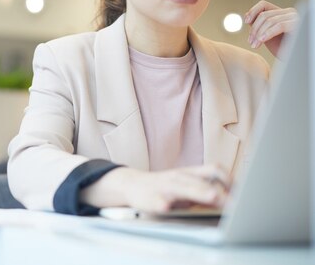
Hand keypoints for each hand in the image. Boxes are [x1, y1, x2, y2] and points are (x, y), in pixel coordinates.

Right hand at [91, 164, 229, 213]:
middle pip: (201, 181)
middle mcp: (179, 177)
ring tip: (213, 197)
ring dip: (198, 192)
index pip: (214, 170)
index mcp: (190, 174)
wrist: (132, 185)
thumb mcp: (187, 186)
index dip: (229, 180)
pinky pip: (158, 201)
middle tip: (234, 202)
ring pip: (182, 187)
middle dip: (218, 192)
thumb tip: (233, 201)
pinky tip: (167, 207)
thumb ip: (207, 191)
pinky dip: (163, 204)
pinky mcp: (150, 198)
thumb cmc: (165, 188)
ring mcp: (164, 187)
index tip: (244, 192)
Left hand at [244, 1, 297, 57]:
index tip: (246, 22)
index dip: (252, 11)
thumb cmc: (283, 48)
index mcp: (281, 13)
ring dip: (259, 34)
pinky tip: (262, 40)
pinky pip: (279, 25)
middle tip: (251, 42)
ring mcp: (294, 18)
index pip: (263, 5)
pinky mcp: (298, 25)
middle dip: (254, 29)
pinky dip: (268, 33)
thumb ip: (259, 25)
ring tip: (255, 45)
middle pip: (264, 15)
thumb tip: (247, 15)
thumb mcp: (267, 35)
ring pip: (270, 20)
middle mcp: (289, 13)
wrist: (296, 59)